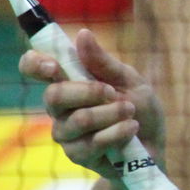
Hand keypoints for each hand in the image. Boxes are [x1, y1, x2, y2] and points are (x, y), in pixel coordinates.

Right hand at [18, 28, 165, 179]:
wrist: (154, 144)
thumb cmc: (138, 107)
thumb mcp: (129, 79)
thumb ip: (103, 62)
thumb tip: (82, 34)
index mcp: (68, 81)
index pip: (34, 68)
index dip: (34, 64)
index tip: (52, 66)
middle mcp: (60, 107)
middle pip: (53, 96)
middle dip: (88, 91)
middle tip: (112, 92)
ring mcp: (66, 133)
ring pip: (78, 120)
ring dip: (111, 114)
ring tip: (131, 112)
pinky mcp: (77, 155)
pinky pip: (92, 143)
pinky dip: (117, 133)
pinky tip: (131, 130)